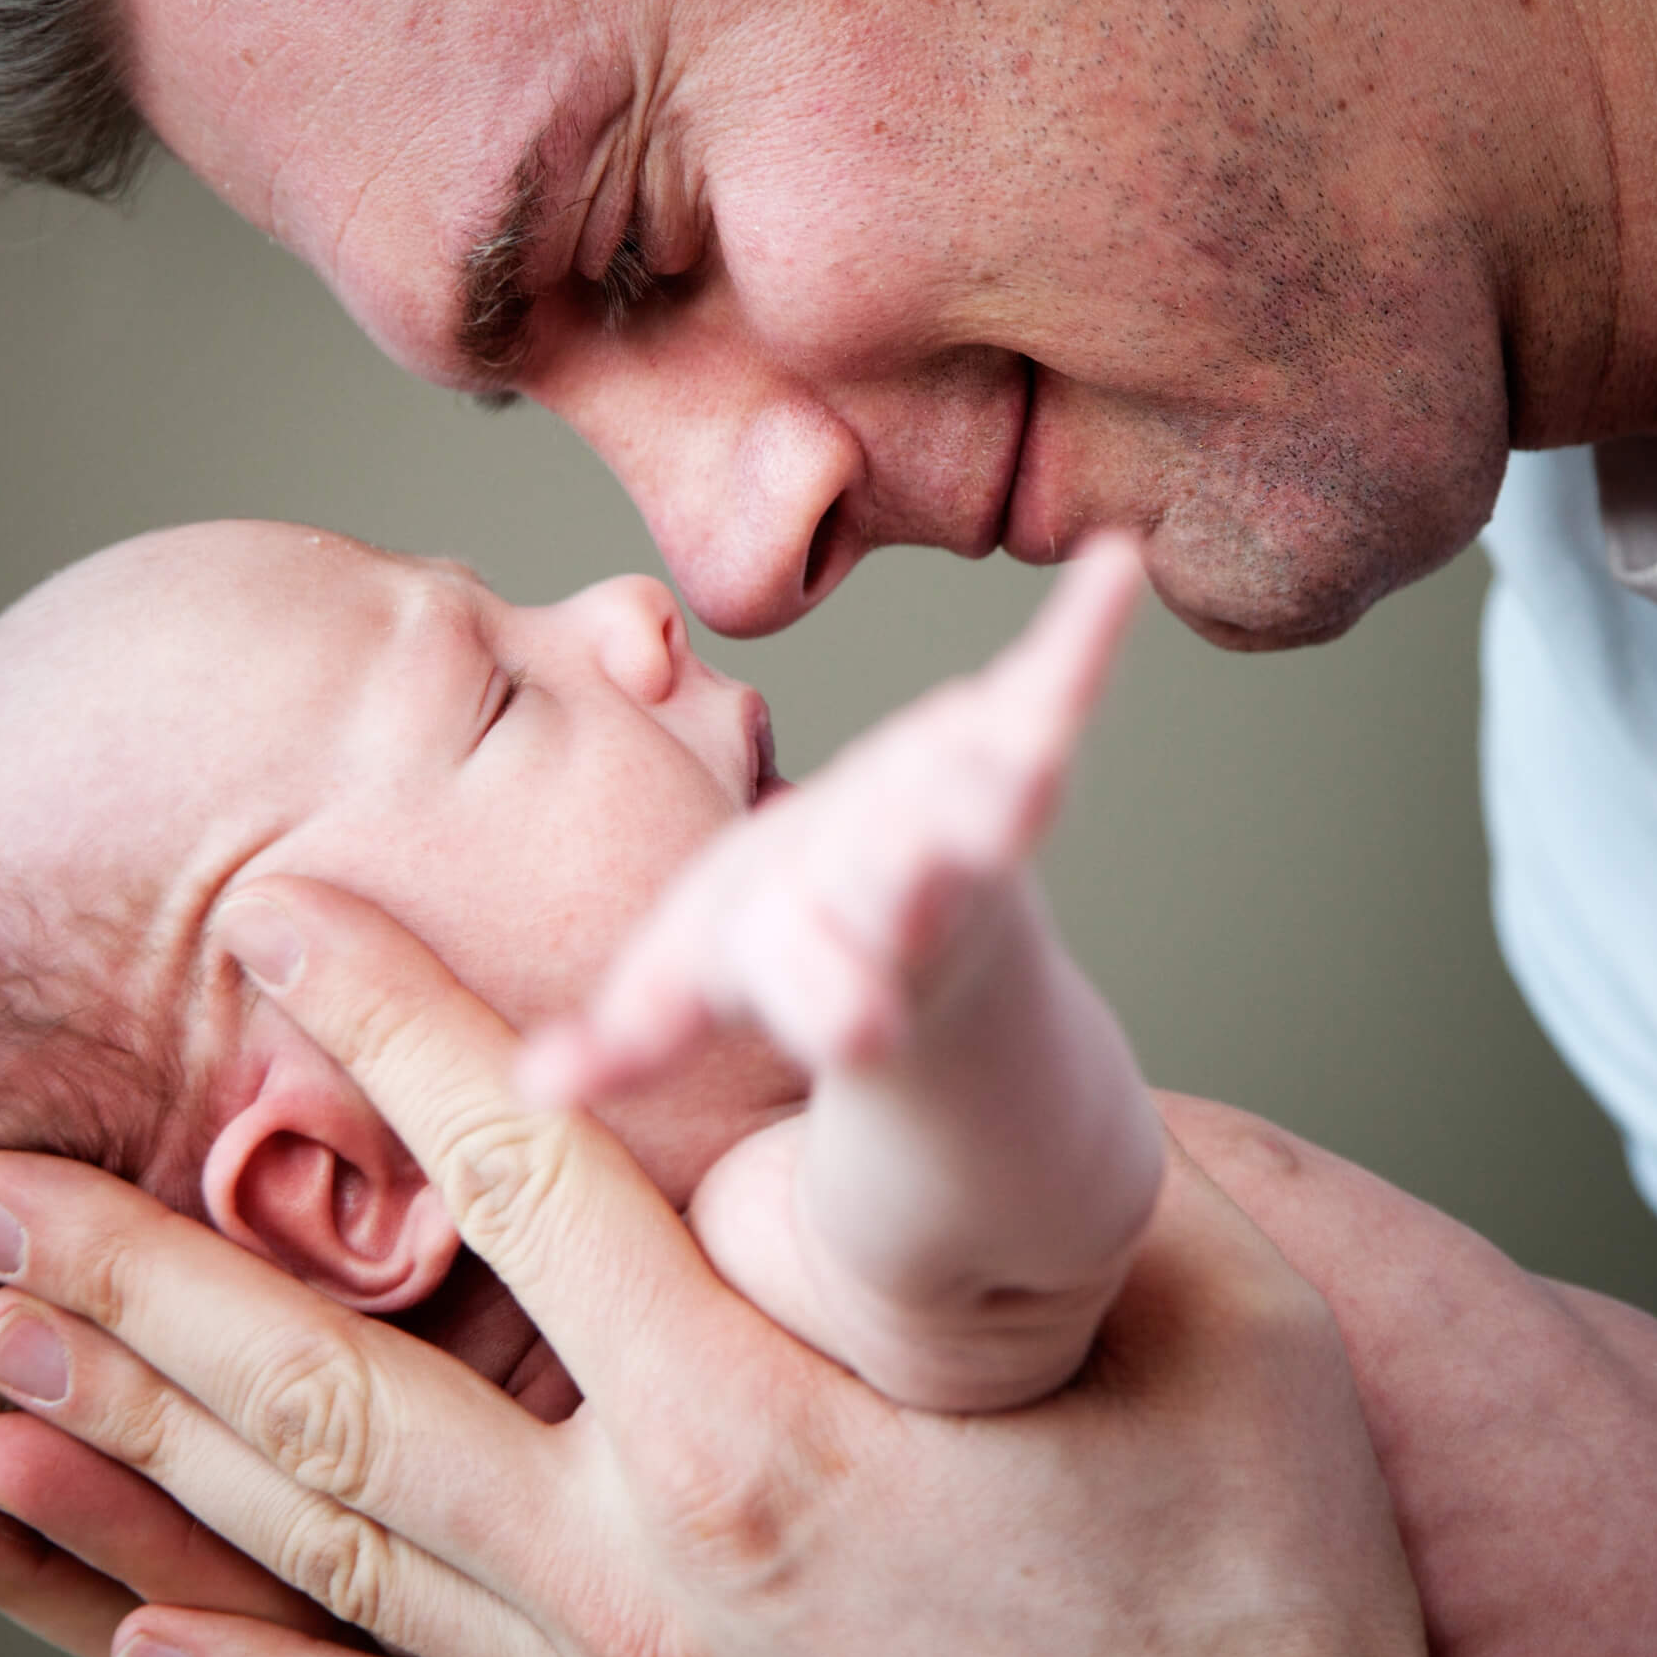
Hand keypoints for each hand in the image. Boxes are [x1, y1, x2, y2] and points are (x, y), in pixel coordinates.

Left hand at [0, 880, 1485, 1656]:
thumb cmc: (1261, 1586)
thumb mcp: (1214, 1317)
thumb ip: (1046, 1173)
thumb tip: (941, 1028)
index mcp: (780, 1434)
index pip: (538, 1180)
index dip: (401, 1027)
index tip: (287, 925)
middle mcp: (657, 1577)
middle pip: (341, 1403)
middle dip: (142, 1282)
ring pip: (322, 1575)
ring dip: (135, 1471)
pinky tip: (130, 1630)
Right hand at [517, 532, 1148, 1103]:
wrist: (920, 940)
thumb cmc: (790, 951)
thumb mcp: (698, 990)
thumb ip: (632, 1036)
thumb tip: (535, 1091)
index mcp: (822, 958)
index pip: (815, 973)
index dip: (833, 991)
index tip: (866, 1026)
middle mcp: (908, 898)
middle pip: (902, 887)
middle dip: (908, 884)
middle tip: (925, 884)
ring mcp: (970, 824)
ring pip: (986, 802)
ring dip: (1002, 782)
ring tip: (1034, 762)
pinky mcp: (1010, 754)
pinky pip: (1053, 690)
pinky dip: (1084, 635)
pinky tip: (1121, 564)